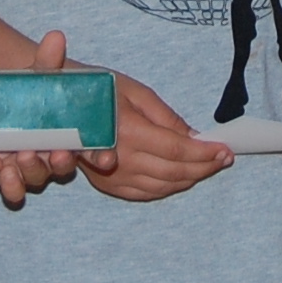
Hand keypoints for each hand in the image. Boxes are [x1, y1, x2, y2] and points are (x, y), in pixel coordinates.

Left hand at [0, 30, 88, 205]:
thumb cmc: (16, 85)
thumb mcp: (32, 74)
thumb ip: (46, 61)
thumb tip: (56, 36)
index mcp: (67, 130)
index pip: (93, 149)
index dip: (102, 156)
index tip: (107, 158)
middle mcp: (50, 151)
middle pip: (64, 167)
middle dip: (64, 164)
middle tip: (60, 153)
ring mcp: (26, 164)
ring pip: (38, 179)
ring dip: (35, 171)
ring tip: (24, 156)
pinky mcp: (2, 172)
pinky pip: (13, 191)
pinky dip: (11, 187)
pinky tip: (4, 173)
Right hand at [77, 69, 232, 201]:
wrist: (57, 104)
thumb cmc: (96, 88)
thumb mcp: (135, 91)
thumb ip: (166, 117)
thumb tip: (194, 137)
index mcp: (127, 131)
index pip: (177, 150)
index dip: (204, 153)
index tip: (225, 150)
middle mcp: (120, 159)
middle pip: (173, 172)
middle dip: (204, 167)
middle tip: (224, 158)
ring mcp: (111, 177)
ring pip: (162, 187)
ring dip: (190, 179)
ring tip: (208, 167)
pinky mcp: (106, 186)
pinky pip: (145, 194)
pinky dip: (168, 188)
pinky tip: (182, 177)